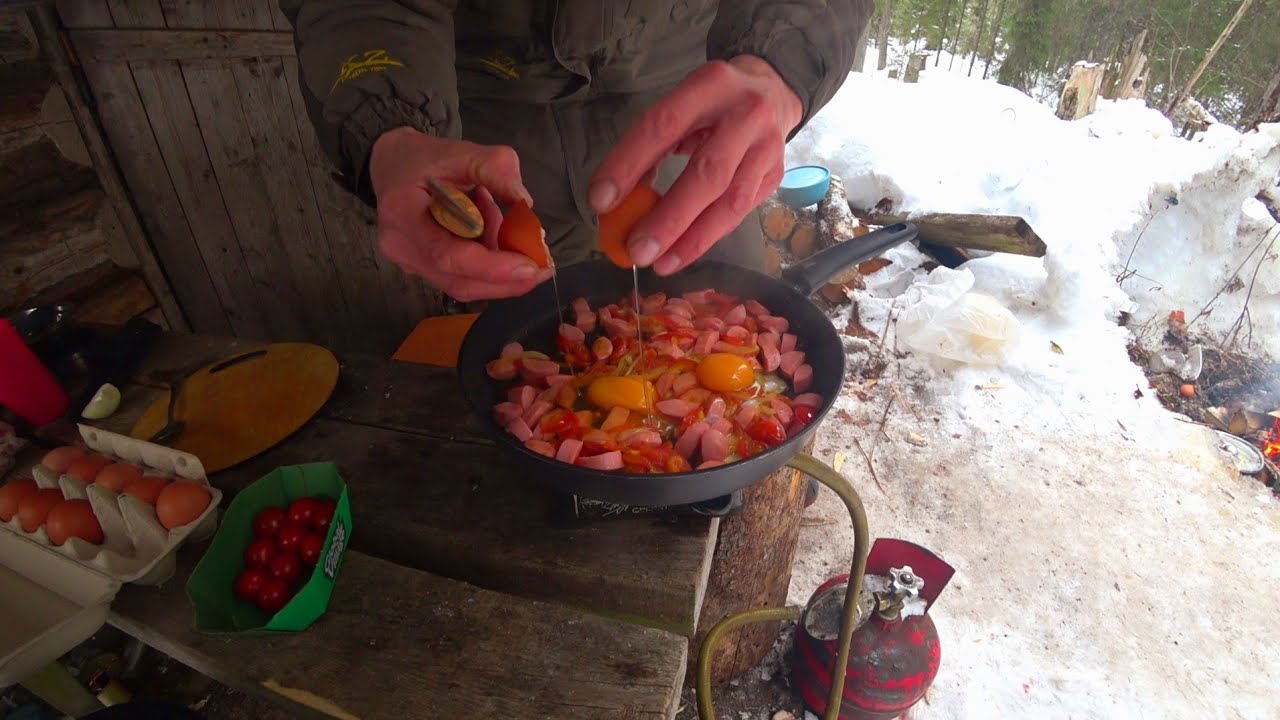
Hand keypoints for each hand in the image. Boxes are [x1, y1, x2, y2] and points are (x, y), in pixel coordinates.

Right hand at [369, 127, 551, 301]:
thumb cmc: (426, 158)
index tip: (531, 265)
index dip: (492, 266)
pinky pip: (459, 278)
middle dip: (506, 279)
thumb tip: (524, 203)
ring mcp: (408, 262)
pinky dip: (488, 266)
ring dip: (499, 272)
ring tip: (518, 240)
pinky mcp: (420, 269)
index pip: (448, 254)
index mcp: (402, 213)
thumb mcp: (462, 151)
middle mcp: (400, 246)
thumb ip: (495, 169)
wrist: (393, 165)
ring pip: (462, 285)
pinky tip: (497, 240)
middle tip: (543, 267)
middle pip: (458, 281)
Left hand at [588, 55, 801, 274]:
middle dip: (669, 218)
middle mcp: (746, 114)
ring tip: (660, 264)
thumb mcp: (682, 104)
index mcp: (710, 85)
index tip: (600, 201)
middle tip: (636, 250)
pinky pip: (740, 213)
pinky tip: (682, 253)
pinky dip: (709, 237)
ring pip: (731, 202)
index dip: (629, 164)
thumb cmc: (712, 103)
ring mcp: (768, 148)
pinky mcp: (775, 175)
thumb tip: (616, 197)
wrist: (773, 88)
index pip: (663, 126)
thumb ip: (652, 143)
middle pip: (708, 173)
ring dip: (692, 240)